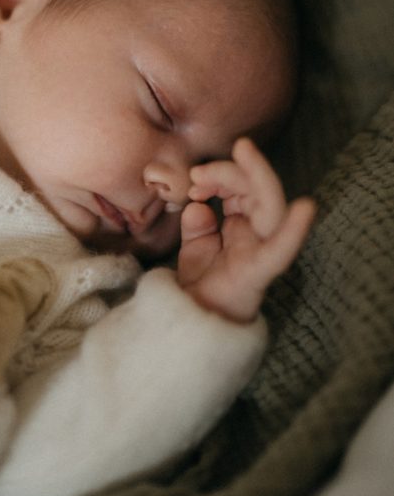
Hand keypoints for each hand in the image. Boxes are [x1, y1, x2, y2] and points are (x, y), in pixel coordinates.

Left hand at [177, 137, 315, 321]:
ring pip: (271, 209)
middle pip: (260, 191)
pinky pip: (280, 252)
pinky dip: (293, 231)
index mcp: (244, 226)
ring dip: (251, 181)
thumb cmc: (202, 285)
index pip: (243, 189)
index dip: (223, 175)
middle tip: (200, 170)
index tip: (193, 179)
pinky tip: (305, 208)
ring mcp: (262, 252)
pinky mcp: (259, 273)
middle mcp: (258, 235)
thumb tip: (200, 205)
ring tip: (212, 174)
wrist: (191, 324)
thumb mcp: (195, 247)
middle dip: (236, 171)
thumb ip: (199, 223)